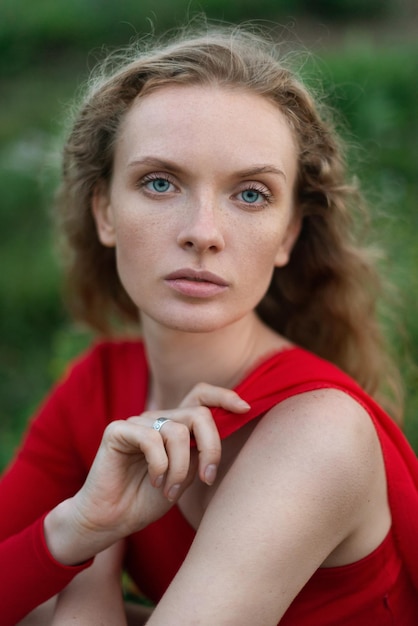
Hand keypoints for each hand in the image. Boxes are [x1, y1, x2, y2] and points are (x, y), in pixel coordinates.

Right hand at [44, 384, 249, 564]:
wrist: (111, 520)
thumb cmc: (147, 499)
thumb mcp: (185, 476)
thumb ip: (199, 452)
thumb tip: (221, 433)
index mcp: (175, 426)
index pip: (201, 395)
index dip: (224, 396)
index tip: (245, 408)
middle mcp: (158, 418)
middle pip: (199, 414)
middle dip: (212, 447)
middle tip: (207, 478)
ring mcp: (137, 422)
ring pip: (178, 431)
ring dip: (181, 468)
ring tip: (171, 490)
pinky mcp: (117, 431)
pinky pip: (151, 439)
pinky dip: (160, 466)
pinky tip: (155, 482)